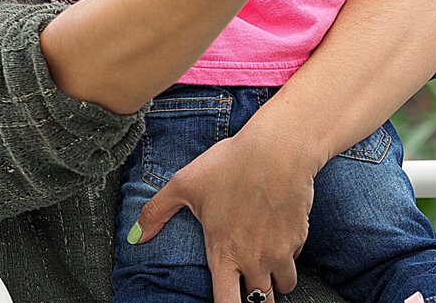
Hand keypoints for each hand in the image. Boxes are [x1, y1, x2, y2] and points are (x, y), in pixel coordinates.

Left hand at [131, 123, 315, 302]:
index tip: (224, 301)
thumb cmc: (232, 163)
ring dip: (274, 282)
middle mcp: (255, 260)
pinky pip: (295, 258)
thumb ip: (157, 212)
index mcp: (224, 254)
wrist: (279, 148)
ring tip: (264, 268)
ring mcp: (281, 251)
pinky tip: (277, 237)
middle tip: (245, 285)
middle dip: (254, 299)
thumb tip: (135, 235)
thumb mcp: (186, 183)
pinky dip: (288, 255)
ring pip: (284, 287)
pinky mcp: (299, 237)